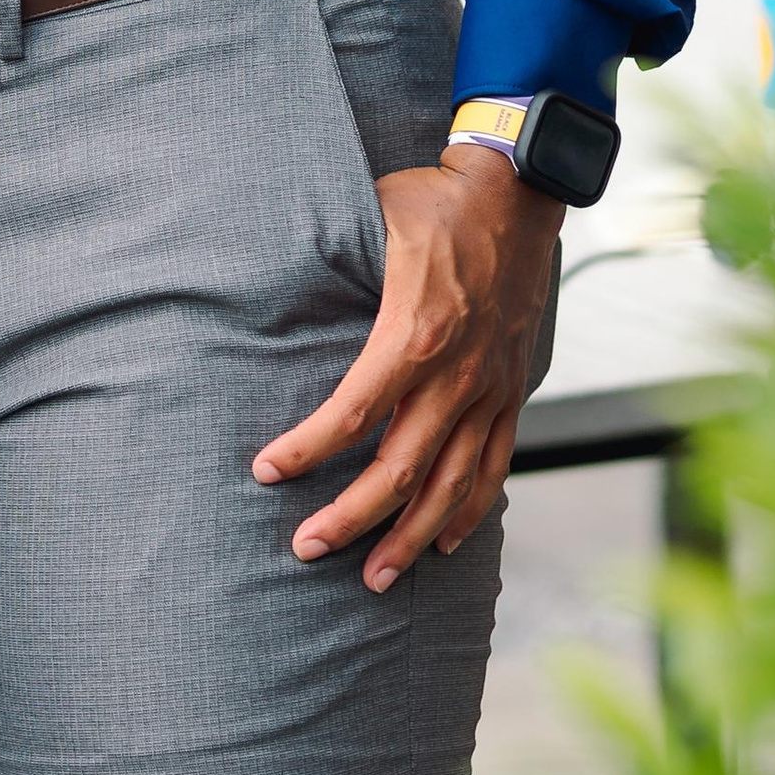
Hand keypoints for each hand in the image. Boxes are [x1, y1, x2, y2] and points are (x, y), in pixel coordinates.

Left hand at [251, 149, 563, 592]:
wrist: (517, 196)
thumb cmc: (432, 204)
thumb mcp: (369, 216)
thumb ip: (324, 248)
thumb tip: (257, 260)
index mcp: (415, 333)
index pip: (353, 412)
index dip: (307, 449)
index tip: (266, 471)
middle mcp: (457, 375)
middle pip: (400, 469)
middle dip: (351, 518)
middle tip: (306, 548)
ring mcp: (491, 390)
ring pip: (451, 485)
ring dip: (410, 537)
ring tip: (374, 579)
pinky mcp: (513, 393)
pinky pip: (494, 467)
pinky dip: (469, 511)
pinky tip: (442, 542)